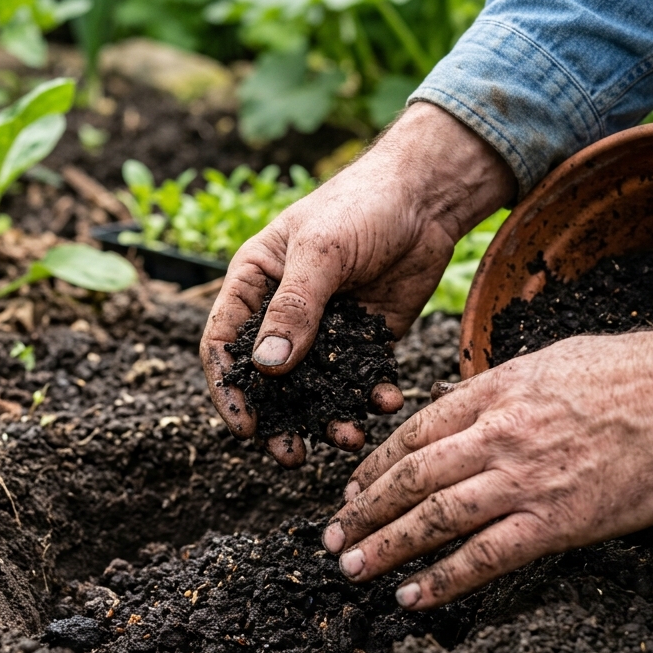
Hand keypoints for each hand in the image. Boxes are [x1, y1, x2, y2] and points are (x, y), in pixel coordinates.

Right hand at [200, 103, 515, 466]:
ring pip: (316, 387)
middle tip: (291, 456)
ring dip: (328, 417)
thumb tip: (268, 368)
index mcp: (253, 284)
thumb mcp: (322, 252)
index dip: (230, 389)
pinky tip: (387, 403)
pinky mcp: (365, 337)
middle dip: (279, 420)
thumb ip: (295, 308)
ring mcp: (325, 328)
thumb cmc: (360, 206)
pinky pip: (360, 378)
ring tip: (348, 439)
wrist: (427, 196)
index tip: (246, 427)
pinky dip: (370, 395)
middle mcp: (283, 311)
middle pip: (268, 379)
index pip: (224, 344)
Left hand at [321, 298, 652, 609]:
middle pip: (411, 475)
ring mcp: (525, 479)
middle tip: (334, 533)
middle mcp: (498, 434)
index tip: (353, 486)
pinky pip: (485, 558)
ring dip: (385, 547)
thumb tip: (473, 405)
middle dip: (365, 509)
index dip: (376, 464)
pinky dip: (443, 581)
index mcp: (494, 391)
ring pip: (434, 517)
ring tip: (352, 567)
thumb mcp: (552, 359)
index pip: (414, 431)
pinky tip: (413, 597)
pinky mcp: (558, 521)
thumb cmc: (636, 371)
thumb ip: (504, 387)